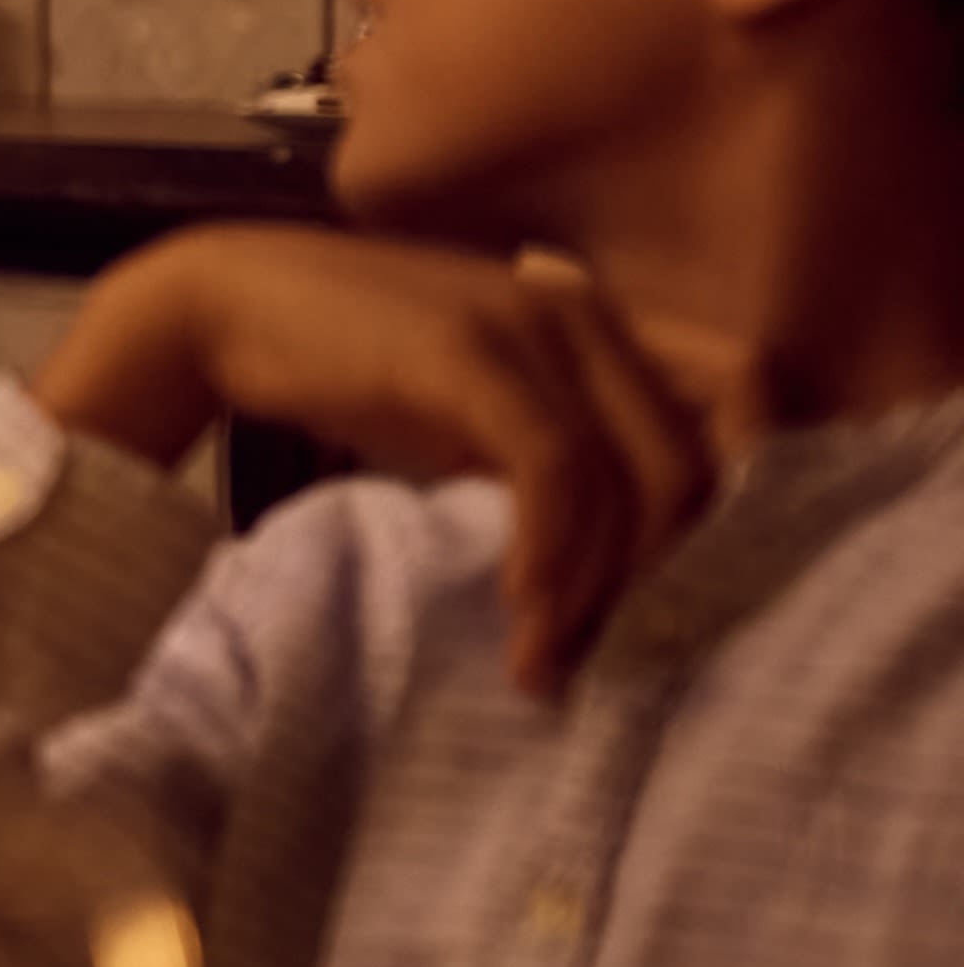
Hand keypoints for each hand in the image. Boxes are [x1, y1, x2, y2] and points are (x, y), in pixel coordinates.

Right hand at [38, 226, 758, 690]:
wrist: (221, 306)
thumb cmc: (348, 364)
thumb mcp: (476, 405)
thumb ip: (552, 447)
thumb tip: (618, 557)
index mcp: (600, 316)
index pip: (743, 394)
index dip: (741, 493)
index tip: (673, 587)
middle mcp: (586, 310)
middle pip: (698, 461)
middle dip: (664, 576)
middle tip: (606, 653)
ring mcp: (534, 323)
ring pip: (633, 481)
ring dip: (598, 591)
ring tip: (546, 660)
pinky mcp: (474, 352)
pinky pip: (556, 473)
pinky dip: (551, 557)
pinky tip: (520, 613)